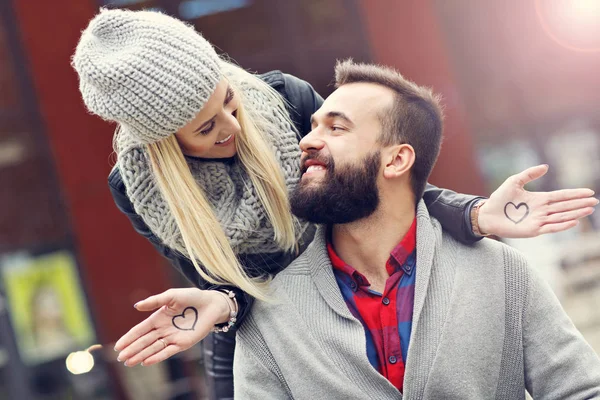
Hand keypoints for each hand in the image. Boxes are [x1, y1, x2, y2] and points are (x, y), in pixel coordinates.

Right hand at [114, 288, 231, 366]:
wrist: (211, 303)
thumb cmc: (192, 297)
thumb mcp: (172, 295)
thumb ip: (155, 301)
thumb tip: (136, 306)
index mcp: (158, 318)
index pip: (140, 330)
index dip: (129, 338)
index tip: (118, 346)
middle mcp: (163, 329)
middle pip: (144, 341)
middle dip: (132, 349)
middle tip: (120, 358)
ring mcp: (172, 337)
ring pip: (153, 348)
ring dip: (141, 355)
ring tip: (129, 362)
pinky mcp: (183, 343)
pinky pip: (168, 351)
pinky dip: (157, 357)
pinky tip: (146, 361)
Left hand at [478, 164, 597, 237]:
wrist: (487, 214)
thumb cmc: (499, 199)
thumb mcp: (514, 181)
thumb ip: (529, 174)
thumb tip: (546, 167)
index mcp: (539, 199)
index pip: (561, 196)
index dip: (575, 194)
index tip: (589, 192)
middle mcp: (542, 210)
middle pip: (565, 206)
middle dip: (580, 204)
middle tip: (595, 201)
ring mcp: (539, 221)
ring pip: (561, 217)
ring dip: (575, 214)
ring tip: (589, 210)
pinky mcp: (533, 230)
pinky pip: (550, 227)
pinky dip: (562, 225)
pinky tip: (573, 221)